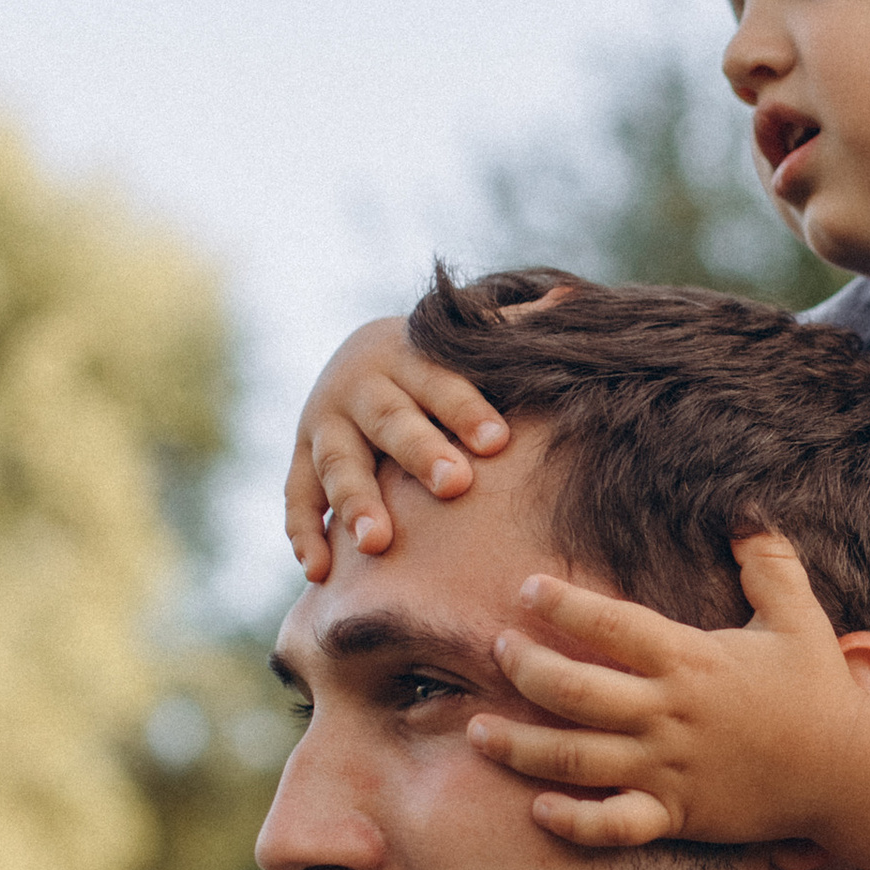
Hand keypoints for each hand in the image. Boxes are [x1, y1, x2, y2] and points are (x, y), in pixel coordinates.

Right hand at [285, 317, 510, 580]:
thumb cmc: (434, 365)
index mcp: (407, 355)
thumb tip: (572, 298)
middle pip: (392, 421)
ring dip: (356, 502)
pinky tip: (319, 571)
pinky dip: (304, 533)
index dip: (468, 410)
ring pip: (338, 464)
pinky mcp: (301, 461)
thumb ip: (510, 328)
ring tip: (377, 543)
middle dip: (421, 453)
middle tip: (454, 485)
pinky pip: (297, 498)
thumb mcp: (460, 344)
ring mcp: (324, 426)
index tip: (498, 441)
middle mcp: (361, 388)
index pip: (441, 382)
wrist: (358, 362)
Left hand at [470, 530, 869, 849]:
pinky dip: (572, 821)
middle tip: (500, 651)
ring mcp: (668, 768)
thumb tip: (744, 511)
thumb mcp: (798, 616)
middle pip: (573, 691)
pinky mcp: (676, 814)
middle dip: (525, 669)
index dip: (562, 604)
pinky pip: (613, 825)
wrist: (848, 772)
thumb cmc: (819, 690)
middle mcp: (670, 715)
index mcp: (690, 661)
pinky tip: (537, 809)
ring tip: (478, 731)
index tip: (527, 589)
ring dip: (518, 747)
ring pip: (574, 759)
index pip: (611, 625)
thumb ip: (768, 561)